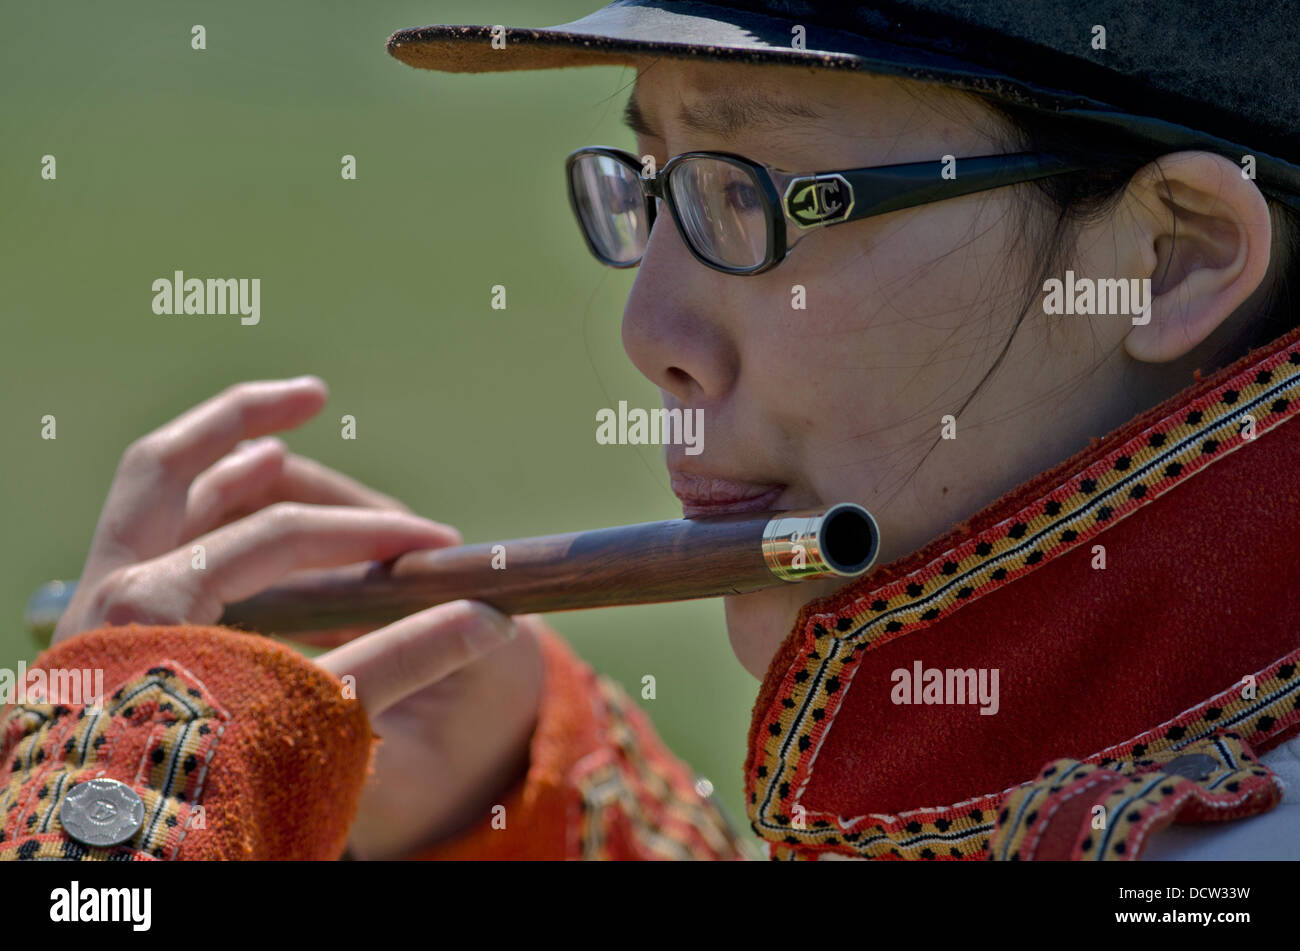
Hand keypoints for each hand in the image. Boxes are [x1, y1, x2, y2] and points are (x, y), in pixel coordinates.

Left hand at [56, 376, 543, 858]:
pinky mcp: (100, 627)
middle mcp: (110, 585)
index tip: (430, 545)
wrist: (121, 859)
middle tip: (312, 392)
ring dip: (213, 453)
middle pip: (170, 465)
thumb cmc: (212, 787)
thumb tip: (490, 618)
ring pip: (146, 494)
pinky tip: (240, 506)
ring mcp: (96, 602)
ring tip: (276, 438)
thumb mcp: (311, 718)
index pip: (277, 533)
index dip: (365, 532)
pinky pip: (142, 533)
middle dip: (243, 418)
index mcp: (157, 601)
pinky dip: (191, 503)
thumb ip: (399, 659)